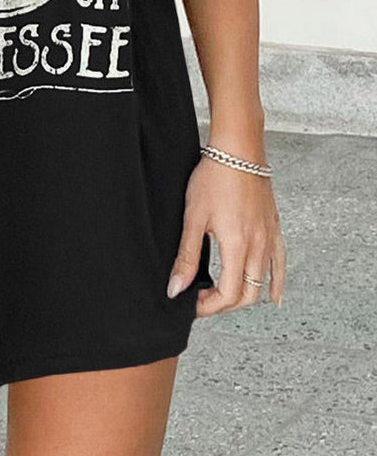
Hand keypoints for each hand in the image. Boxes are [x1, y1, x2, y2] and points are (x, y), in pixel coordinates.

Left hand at [166, 154, 286, 314]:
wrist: (238, 149)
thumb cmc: (214, 176)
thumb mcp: (194, 217)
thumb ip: (187, 256)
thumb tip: (176, 288)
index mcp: (238, 245)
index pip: (229, 294)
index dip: (210, 306)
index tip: (193, 304)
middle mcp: (259, 245)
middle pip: (248, 294)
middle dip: (225, 305)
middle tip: (204, 301)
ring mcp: (270, 237)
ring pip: (263, 282)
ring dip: (245, 295)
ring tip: (225, 296)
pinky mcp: (274, 227)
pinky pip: (280, 263)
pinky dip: (276, 283)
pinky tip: (274, 296)